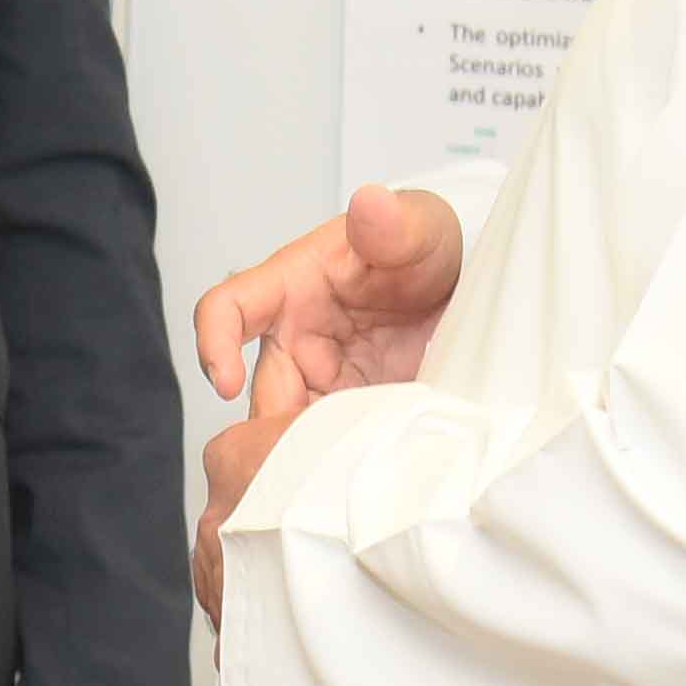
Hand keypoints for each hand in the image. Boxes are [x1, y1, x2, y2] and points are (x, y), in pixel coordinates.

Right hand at [188, 185, 460, 621]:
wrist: (472, 288)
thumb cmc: (426, 245)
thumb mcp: (420, 226)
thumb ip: (394, 221)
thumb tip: (369, 202)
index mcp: (290, 288)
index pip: (227, 309)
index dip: (214, 344)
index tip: (226, 384)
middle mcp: (296, 343)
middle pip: (260, 396)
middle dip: (272, 431)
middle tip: (310, 462)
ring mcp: (323, 386)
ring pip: (291, 435)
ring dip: (309, 458)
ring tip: (344, 480)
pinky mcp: (351, 419)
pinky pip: (332, 453)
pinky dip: (341, 471)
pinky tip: (369, 483)